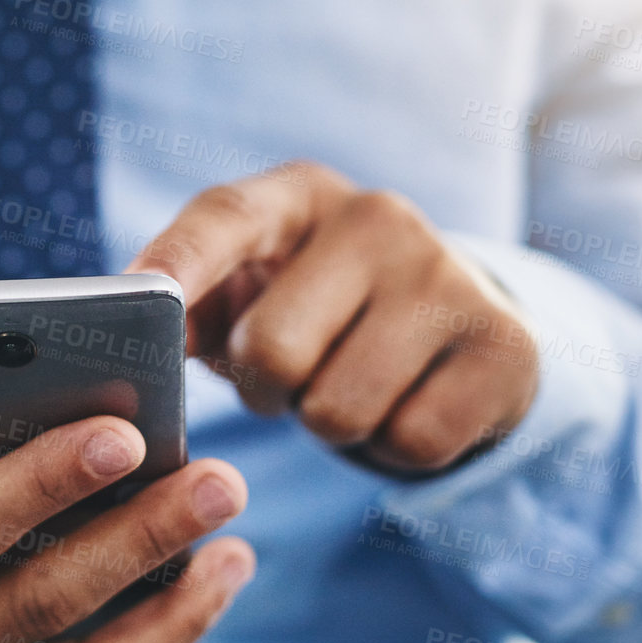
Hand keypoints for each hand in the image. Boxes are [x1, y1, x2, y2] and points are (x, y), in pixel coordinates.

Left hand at [129, 161, 538, 472]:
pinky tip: (406, 401)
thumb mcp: (243, 294)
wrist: (448, 330)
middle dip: (264, 390)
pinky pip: (409, 441)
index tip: (137, 293)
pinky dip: (392, 446)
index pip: (222, 218)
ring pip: (338, 411)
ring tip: (345, 383)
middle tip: (284, 379)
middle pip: (273, 350)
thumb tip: (136, 345)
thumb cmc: (309, 312)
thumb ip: (182, 311)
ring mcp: (449, 276)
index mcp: (295, 197)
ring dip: (327, 423)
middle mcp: (377, 217)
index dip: (178, 262)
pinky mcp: (505, 344)